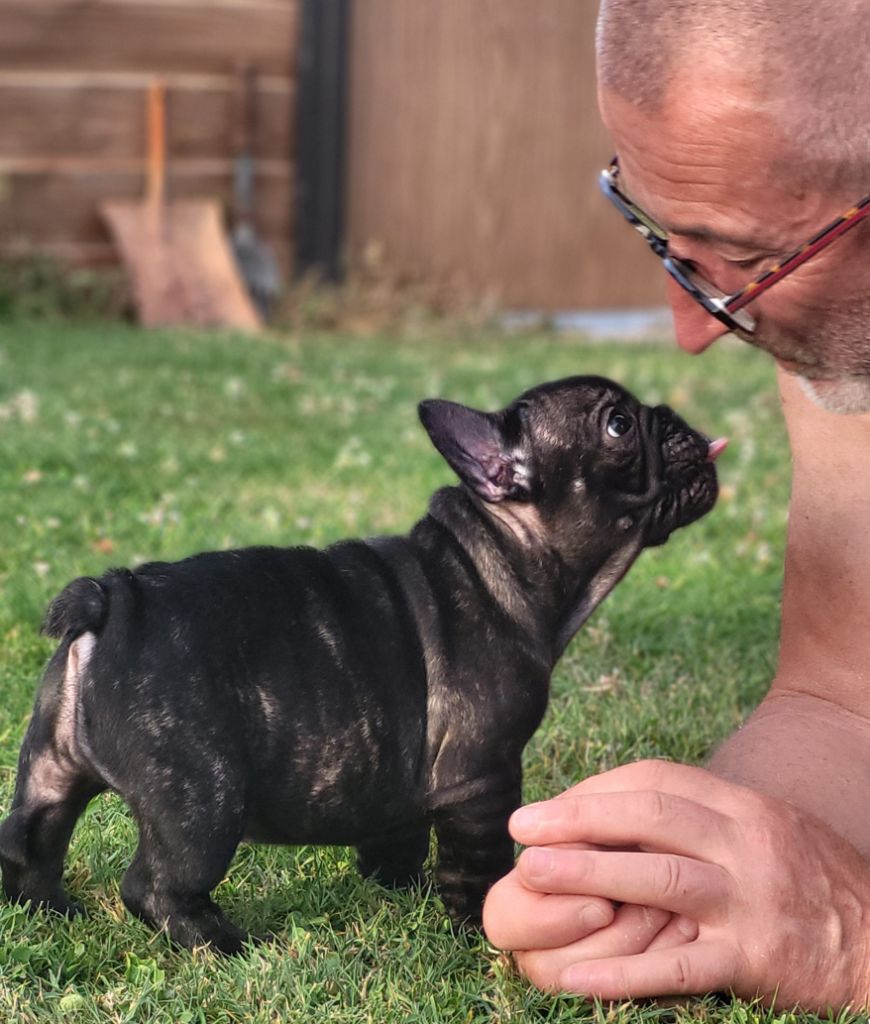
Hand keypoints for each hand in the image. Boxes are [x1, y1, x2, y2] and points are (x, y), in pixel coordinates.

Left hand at [483, 760, 869, 1009]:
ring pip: (659, 877)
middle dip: (579, 817)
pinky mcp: (756, 958)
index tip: (551, 806)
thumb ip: (702, 818)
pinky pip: (680, 964)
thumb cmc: (807, 881)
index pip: (655, 780)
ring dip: (588, 873)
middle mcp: (746, 841)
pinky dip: (625, 971)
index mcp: (741, 806)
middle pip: (650, 814)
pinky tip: (578, 976)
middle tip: (522, 827)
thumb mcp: (762, 829)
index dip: (596, 790)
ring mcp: (751, 899)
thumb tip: (623, 812)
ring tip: (531, 875)